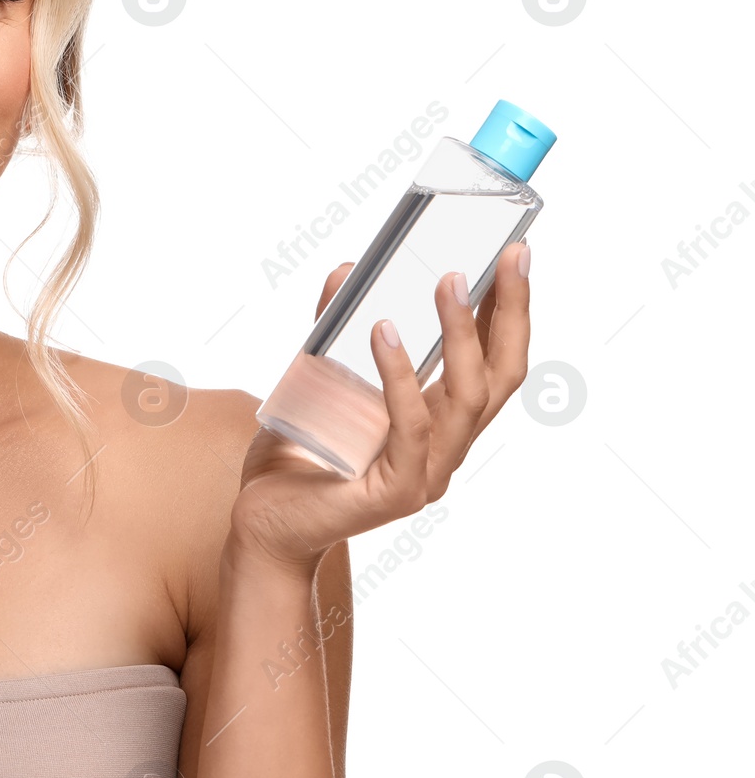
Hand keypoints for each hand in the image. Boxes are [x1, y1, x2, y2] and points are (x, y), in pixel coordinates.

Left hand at [227, 241, 531, 574]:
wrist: (263, 523)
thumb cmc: (297, 456)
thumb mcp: (316, 379)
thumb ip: (332, 330)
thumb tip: (345, 270)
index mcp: (439, 422)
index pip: (494, 363)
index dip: (509, 311)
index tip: (514, 254)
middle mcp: (445, 448)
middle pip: (502, 377)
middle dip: (512, 313)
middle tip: (510, 256)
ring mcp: (426, 473)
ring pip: (467, 398)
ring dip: (462, 335)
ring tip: (448, 280)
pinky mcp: (395, 491)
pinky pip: (409, 427)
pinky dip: (400, 376)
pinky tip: (383, 332)